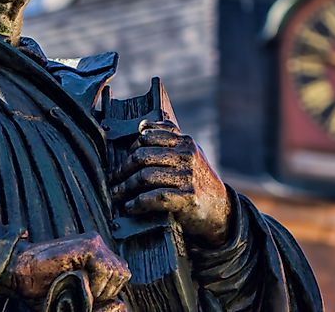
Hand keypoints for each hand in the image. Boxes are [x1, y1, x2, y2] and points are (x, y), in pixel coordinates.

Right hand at [7, 232, 129, 304]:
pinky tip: (80, 281)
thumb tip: (119, 303)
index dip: (107, 291)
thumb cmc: (41, 287)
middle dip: (107, 290)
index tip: (89, 297)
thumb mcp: (75, 291)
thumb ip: (95, 290)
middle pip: (122, 273)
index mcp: (95, 254)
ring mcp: (94, 242)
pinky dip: (97, 282)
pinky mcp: (88, 244)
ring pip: (118, 272)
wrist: (20, 272)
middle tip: (85, 293)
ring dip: (102, 287)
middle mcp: (97, 244)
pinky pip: (107, 268)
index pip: (120, 274)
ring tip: (81, 288)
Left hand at [111, 120, 231, 246]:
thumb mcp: (189, 153)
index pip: (148, 136)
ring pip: (145, 176)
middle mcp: (187, 155)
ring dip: (125, 188)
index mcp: (185, 141)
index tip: (124, 161)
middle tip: (114, 180)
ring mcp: (188, 176)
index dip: (131, 149)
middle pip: (142, 156)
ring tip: (116, 195)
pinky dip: (137, 203)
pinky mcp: (187, 198)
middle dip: (123, 170)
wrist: (220, 209)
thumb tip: (142, 126)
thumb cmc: (198, 179)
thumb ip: (169, 138)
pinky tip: (130, 207)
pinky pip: (154, 197)